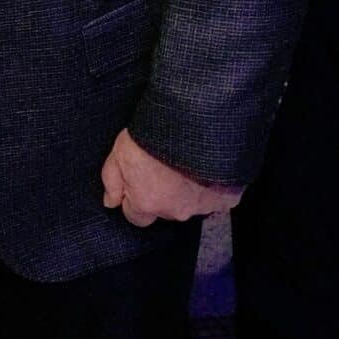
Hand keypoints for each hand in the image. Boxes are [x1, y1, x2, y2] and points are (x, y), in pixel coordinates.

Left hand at [99, 128, 240, 225]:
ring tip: (186, 164)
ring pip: (191, 206)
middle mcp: (176, 211)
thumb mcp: (119, 152)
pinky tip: (207, 167)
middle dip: (163, 195)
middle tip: (164, 167)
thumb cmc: (153, 134)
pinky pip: (218, 198)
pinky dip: (212, 186)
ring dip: (188, 191)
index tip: (140, 181)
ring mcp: (203, 206)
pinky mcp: (227, 198)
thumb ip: (112, 181)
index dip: (136, 199)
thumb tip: (111, 202)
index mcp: (148, 203)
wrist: (194, 121)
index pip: (137, 217)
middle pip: (165, 211)